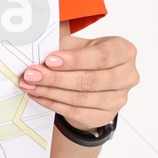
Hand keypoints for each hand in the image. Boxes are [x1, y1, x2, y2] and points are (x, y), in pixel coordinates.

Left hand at [17, 32, 138, 133]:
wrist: (93, 83)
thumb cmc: (86, 57)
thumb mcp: (79, 44)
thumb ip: (63, 42)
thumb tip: (38, 41)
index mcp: (124, 51)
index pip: (101, 56)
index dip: (75, 59)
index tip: (50, 60)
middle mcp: (127, 76)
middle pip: (89, 80)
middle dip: (56, 77)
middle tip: (32, 74)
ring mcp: (119, 99)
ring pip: (80, 98)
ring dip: (50, 91)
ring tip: (30, 84)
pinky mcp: (106, 116)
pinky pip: (75, 112)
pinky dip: (52, 103)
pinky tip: (38, 95)